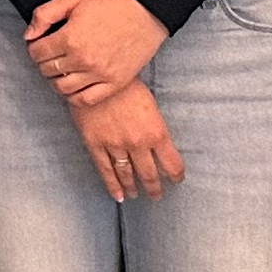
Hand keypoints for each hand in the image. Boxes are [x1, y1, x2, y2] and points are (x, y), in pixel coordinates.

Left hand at [24, 0, 168, 105]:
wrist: (148, 10)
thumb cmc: (111, 2)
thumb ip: (44, 15)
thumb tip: (28, 36)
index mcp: (70, 38)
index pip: (36, 53)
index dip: (34, 47)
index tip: (40, 43)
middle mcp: (84, 60)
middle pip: (47, 70)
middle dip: (43, 62)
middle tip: (50, 54)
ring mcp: (101, 74)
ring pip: (63, 88)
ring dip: (56, 79)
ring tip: (61, 68)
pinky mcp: (116, 83)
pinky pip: (86, 99)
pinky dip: (74, 96)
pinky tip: (74, 83)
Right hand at [71, 80, 181, 202]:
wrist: (95, 76)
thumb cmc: (126, 85)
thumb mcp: (150, 104)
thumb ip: (155, 127)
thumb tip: (159, 143)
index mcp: (156, 132)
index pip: (172, 164)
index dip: (176, 176)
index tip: (177, 180)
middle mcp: (138, 143)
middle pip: (150, 174)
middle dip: (154, 187)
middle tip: (156, 195)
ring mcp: (115, 145)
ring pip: (127, 174)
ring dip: (133, 188)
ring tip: (136, 195)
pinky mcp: (95, 144)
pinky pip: (105, 170)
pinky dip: (112, 185)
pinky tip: (118, 196)